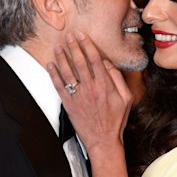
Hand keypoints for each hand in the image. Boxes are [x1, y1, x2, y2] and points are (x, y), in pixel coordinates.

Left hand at [47, 32, 132, 153]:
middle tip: (69, 35)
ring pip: (67, 72)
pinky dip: (53, 74)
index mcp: (105, 86)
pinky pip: (59, 86)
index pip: (95, 60)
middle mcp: (91, 89)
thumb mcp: (126, 99)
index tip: (82, 36)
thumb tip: (107, 63)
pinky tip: (50, 65)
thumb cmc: (116, 120)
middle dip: (74, 47)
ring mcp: (78, 97)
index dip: (88, 45)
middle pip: (80, 62)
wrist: (103, 141)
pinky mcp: (69, 104)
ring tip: (58, 46)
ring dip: (62, 57)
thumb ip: (118, 79)